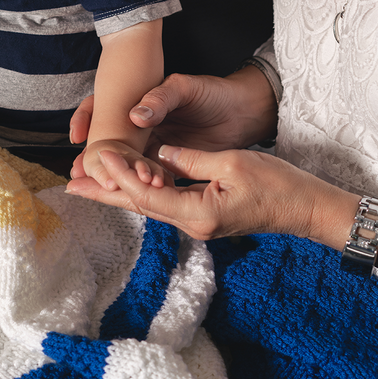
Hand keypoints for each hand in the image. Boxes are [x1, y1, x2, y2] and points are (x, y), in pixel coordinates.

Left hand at [67, 145, 330, 242]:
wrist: (306, 208)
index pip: (147, 195)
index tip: (98, 157)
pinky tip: (126, 185)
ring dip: (118, 194)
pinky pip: (163, 204)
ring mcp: (196, 223)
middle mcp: (192, 224)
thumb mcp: (233, 163)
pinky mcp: (202, 216)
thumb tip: (160, 154)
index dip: (120, 176)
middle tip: (71, 186)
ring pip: (148, 206)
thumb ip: (191, 160)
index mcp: (198, 213)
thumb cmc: (278, 184)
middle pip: (139, 206)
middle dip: (104, 195)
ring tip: (88, 185)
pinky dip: (141, 193)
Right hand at [69, 70, 276, 178]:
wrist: (244, 112)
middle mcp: (140, 126)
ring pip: (126, 162)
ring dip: (114, 174)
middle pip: (108, 141)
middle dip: (93, 158)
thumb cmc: (214, 92)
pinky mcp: (169, 164)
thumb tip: (135, 115)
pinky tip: (137, 192)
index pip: (101, 109)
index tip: (78, 135)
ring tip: (103, 186)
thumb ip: (160, 99)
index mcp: (138, 103)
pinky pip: (150, 175)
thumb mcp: (186, 88)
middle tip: (80, 172)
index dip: (85, 120)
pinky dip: (142, 184)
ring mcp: (153, 146)